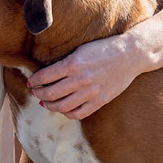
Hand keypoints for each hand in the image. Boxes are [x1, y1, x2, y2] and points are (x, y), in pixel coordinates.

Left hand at [27, 33, 142, 119]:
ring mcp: (91, 92)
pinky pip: (78, 113)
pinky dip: (67, 113)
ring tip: (45, 103)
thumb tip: (46, 76)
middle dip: (38, 94)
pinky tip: (63, 109)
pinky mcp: (100, 101)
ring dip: (49, 106)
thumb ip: (64, 63)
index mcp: (73, 63)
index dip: (34, 81)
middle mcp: (80, 79)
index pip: (45, 76)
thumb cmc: (104, 49)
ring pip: (62, 106)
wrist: (131, 54)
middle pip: (50, 94)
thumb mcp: (81, 50)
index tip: (31, 82)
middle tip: (35, 92)